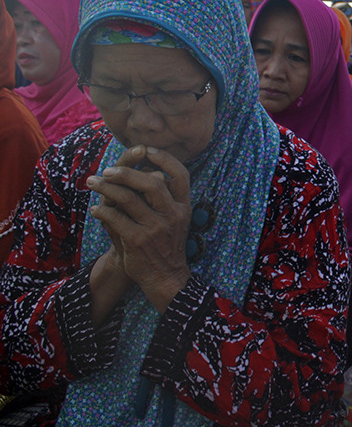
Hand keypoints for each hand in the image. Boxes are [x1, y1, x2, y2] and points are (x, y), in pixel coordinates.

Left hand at [86, 146, 191, 312]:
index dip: (164, 158)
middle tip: (107, 170)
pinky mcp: (138, 241)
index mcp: (183, 206)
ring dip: (106, 187)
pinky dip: (102, 211)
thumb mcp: (175, 220)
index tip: (147, 149)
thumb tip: (148, 171)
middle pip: (152, 182)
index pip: (180, 174)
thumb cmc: (165, 244)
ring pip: (128, 199)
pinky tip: (96, 209)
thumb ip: (165, 198)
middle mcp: (173, 215)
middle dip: (126, 172)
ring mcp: (156, 228)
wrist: (165, 277)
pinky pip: (115, 218)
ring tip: (93, 183)